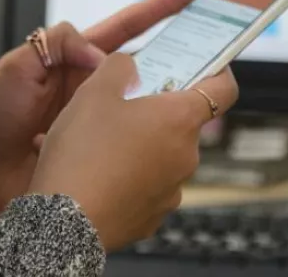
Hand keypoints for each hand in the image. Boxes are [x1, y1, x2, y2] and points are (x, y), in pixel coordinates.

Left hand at [0, 0, 203, 244]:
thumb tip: (100, 54)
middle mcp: (92, 90)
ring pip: (145, 106)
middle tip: (211, 51)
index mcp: (74, 62)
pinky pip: (134, 143)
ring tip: (193, 96)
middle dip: (178, 57)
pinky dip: (152, 141)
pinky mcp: (100, 154)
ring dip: (168, 101)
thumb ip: (57, 44)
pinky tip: (167, 141)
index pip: (125, 28)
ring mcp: (99, 123)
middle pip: (146, 66)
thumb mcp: (17, 67)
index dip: (159, 11)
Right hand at [31, 53, 238, 250]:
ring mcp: (172, 190)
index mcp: (179, 119)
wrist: (64, 221)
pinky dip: (129, 177)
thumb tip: (131, 66)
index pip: (223, 90)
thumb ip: (119, 67)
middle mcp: (186, 156)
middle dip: (156, 111)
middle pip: (182, 123)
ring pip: (162, 155)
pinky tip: (99, 174)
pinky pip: (146, 186)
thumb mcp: (94, 91)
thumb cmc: (83, 153)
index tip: (205, 65)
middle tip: (122, 104)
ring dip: (140, 145)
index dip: (217, 73)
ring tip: (99, 143)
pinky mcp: (153, 216)